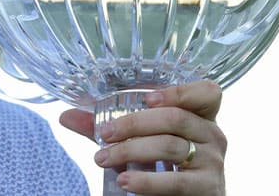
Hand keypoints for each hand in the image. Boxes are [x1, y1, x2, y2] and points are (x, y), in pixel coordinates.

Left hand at [59, 80, 226, 194]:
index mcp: (201, 116)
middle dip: (134, 123)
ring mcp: (213, 162)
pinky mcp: (208, 188)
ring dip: (130, 151)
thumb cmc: (164, 166)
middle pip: (175, 118)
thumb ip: (109, 127)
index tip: (147, 98)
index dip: (179, 91)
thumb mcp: (140, 141)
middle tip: (105, 134)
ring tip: (103, 158)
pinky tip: (125, 182)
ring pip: (170, 146)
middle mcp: (212, 135)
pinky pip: (175, 181)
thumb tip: (66, 116)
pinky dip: (147, 181)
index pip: (207, 93)